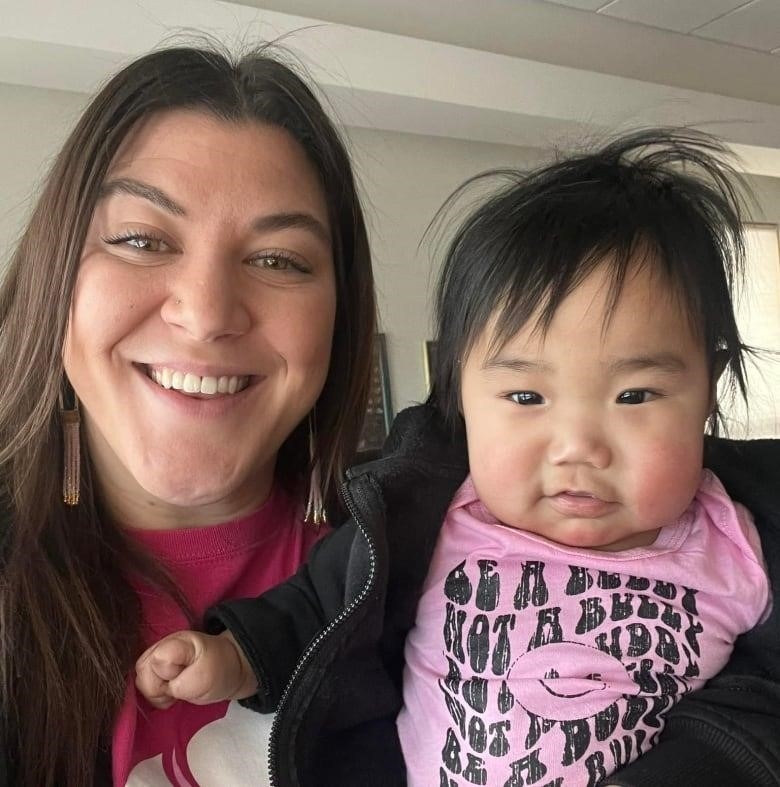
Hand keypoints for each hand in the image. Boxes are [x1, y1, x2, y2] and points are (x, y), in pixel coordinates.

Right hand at [135, 630, 257, 709]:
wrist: (226, 669)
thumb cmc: (218, 670)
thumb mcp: (206, 677)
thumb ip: (181, 684)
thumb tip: (165, 690)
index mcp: (177, 642)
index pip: (157, 660)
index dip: (168, 676)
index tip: (185, 678)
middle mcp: (162, 645)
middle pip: (141, 671)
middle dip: (158, 687)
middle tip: (179, 688)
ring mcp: (156, 655)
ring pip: (139, 680)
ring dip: (157, 692)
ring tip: (176, 690)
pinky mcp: (154, 668)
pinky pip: (142, 686)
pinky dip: (156, 695)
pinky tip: (170, 692)